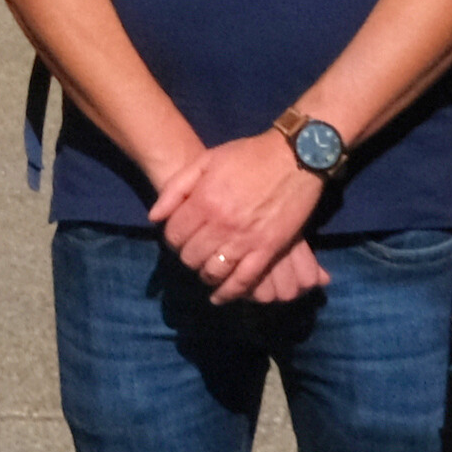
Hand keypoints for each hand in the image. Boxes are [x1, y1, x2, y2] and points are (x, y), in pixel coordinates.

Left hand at [150, 133, 331, 303]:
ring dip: (205, 274)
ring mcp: (245, 239)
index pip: (174, 235)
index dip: (172, 239)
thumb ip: (176, 188)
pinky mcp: (268, 249)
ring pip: (214, 271)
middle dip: (187, 256)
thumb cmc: (249, 155)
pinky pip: (244, 280)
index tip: (179, 238)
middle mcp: (221, 224)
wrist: (296, 156)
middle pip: (191, 256)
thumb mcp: (206, 161)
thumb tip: (154, 218)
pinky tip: (221, 296)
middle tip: (194, 252)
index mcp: (203, 201)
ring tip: (207, 270)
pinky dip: (230, 292)